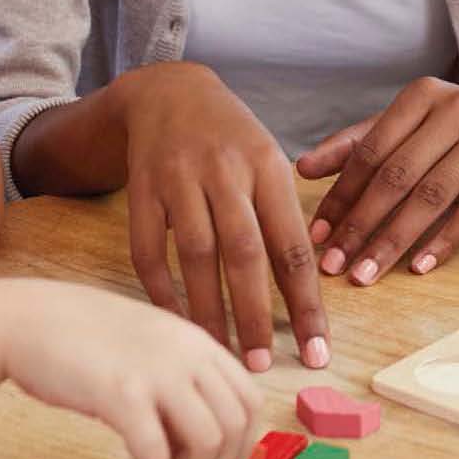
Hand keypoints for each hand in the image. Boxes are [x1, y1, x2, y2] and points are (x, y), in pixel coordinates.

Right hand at [4, 283, 260, 458]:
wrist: (30, 318)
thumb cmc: (85, 337)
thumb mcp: (150, 344)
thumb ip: (181, 377)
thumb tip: (205, 438)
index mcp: (197, 340)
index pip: (250, 398)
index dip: (244, 444)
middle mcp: (186, 352)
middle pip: (235, 424)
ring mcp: (156, 371)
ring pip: (206, 442)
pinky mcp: (120, 394)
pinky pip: (155, 455)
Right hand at [119, 63, 328, 372]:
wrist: (168, 91)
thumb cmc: (232, 138)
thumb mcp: (268, 160)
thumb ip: (285, 216)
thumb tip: (309, 287)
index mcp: (267, 167)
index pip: (293, 245)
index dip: (306, 302)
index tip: (317, 350)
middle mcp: (225, 171)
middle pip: (244, 253)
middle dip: (254, 315)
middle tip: (262, 366)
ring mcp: (179, 178)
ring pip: (196, 255)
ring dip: (209, 311)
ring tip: (221, 353)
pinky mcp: (142, 188)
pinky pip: (148, 249)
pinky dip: (160, 290)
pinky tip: (175, 321)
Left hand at [297, 81, 458, 284]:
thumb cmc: (451, 127)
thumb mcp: (406, 124)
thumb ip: (355, 144)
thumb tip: (302, 169)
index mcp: (420, 96)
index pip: (370, 151)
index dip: (341, 195)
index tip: (317, 234)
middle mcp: (453, 110)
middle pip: (397, 175)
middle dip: (361, 224)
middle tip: (335, 263)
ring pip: (431, 196)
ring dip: (394, 240)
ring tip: (367, 274)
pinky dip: (443, 241)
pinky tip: (418, 267)